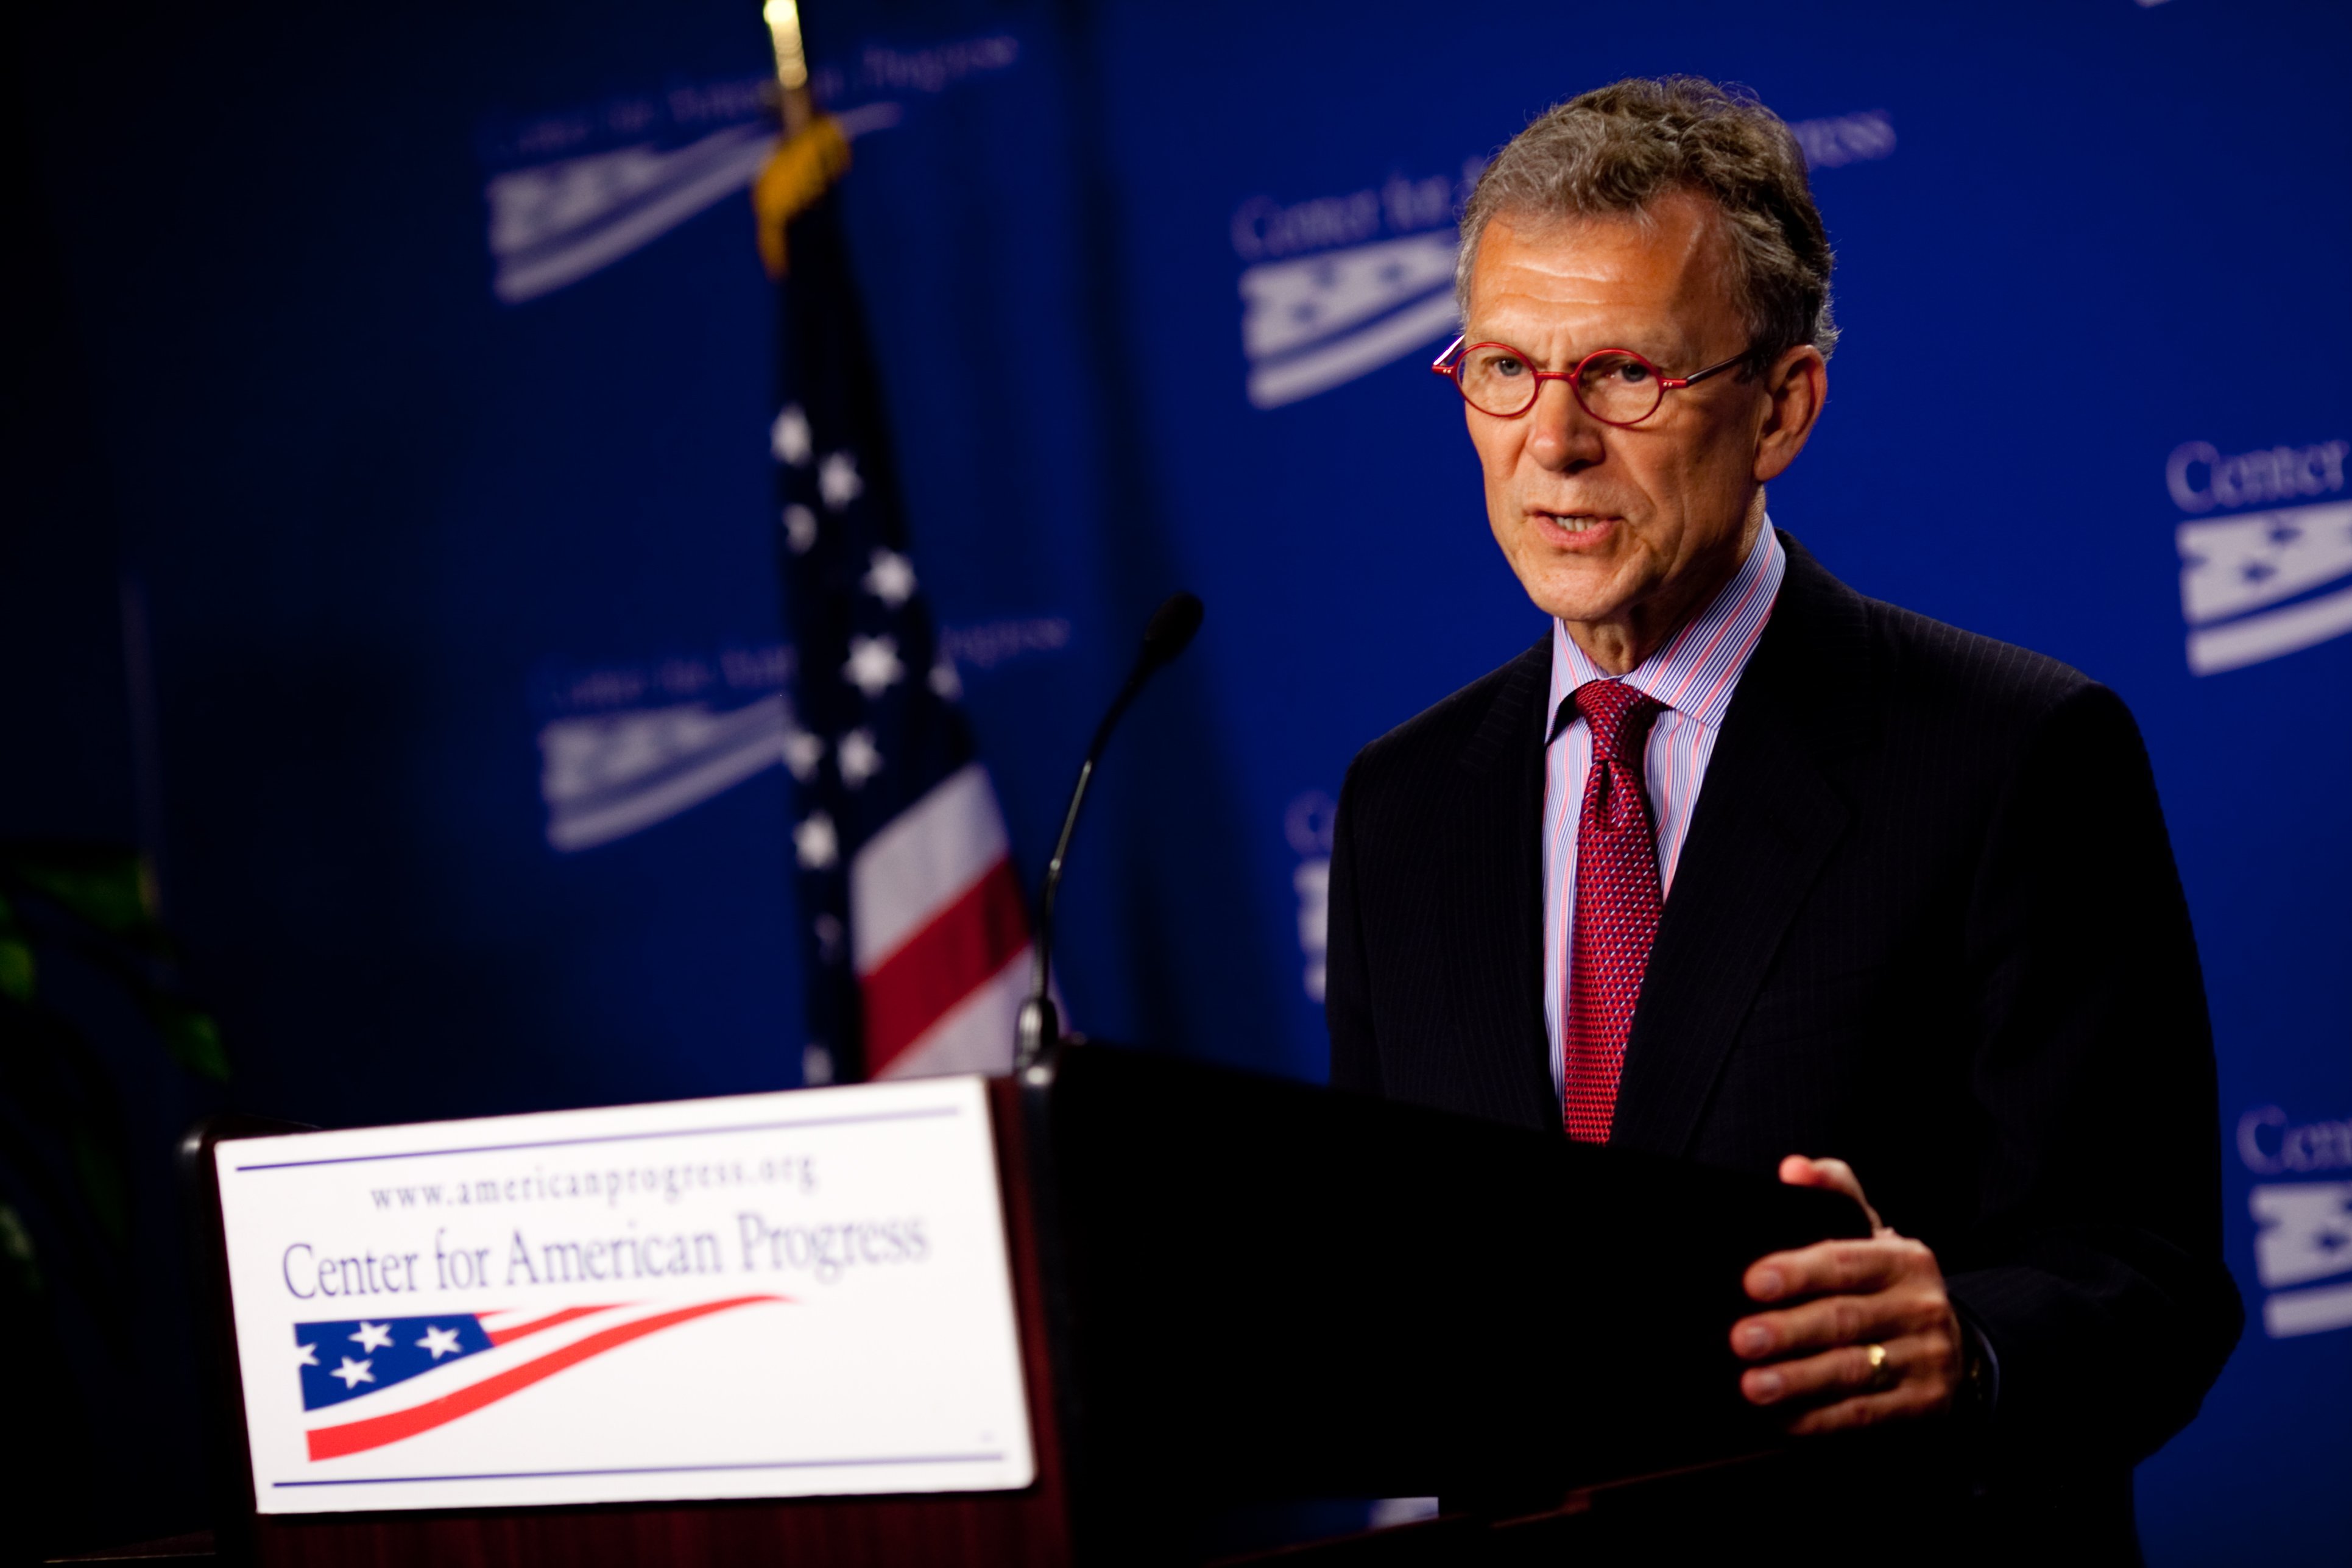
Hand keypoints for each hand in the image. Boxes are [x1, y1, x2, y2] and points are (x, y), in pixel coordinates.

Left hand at [1729, 1155, 1962, 1433]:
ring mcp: (1927, 1360)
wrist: (1949, 1341)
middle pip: (1845, 1320)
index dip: (1798, 1272)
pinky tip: (1784, 1419)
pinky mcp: (1924, 1405)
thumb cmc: (1887, 1282)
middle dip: (1789, 1332)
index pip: (1845, 1262)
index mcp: (1904, 1259)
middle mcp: (1921, 1308)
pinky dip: (1821, 1420)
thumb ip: (1833, 1192)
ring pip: (1854, 1372)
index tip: (1753, 1281)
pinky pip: (1866, 1415)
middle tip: (1741, 1340)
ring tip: (1754, 1386)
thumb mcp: (1869, 1230)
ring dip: (1799, 1382)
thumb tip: (1793, 1168)